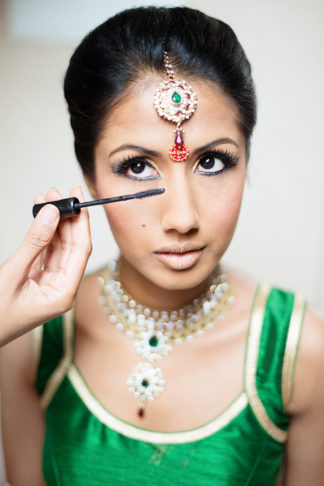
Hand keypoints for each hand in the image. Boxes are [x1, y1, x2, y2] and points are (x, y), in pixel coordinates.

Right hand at [0, 186, 91, 345]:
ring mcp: (50, 286)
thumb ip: (34, 243)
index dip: (81, 222)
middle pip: (72, 247)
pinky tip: (41, 219)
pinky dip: (43, 236)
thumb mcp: (13, 274)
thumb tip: (51, 213)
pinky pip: (46, 254)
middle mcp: (62, 290)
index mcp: (64, 294)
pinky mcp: (38, 283)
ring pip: (59, 248)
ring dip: (55, 224)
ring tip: (48, 199)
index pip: (81, 251)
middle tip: (59, 193)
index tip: (78, 198)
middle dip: (67, 219)